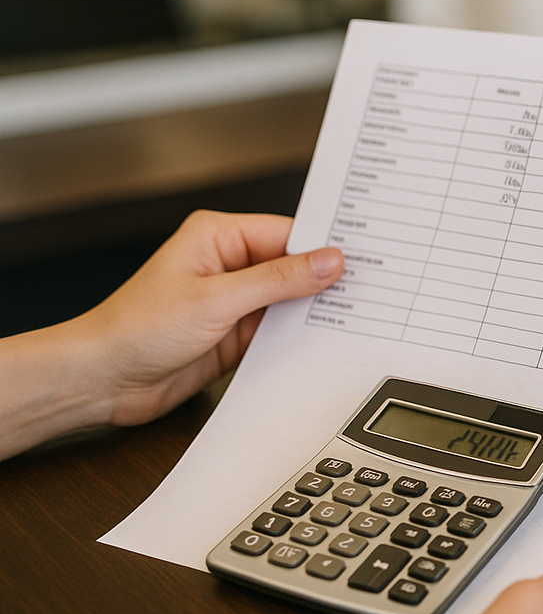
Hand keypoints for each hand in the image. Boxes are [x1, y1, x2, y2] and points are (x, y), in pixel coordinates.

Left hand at [75, 210, 343, 426]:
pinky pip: (280, 331)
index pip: (288, 233)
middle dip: (325, 280)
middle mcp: (229, 265)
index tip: (363, 259)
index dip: (325, 247)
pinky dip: (300, 337)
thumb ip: (278, 280)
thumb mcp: (215, 300)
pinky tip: (322, 342)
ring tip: (353, 318)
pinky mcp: (237, 335)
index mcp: (219, 237)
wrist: (102, 381)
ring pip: (291, 301)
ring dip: (314, 311)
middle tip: (368, 289)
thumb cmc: (135, 329)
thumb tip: (328, 261)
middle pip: (294, 266)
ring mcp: (235, 301)